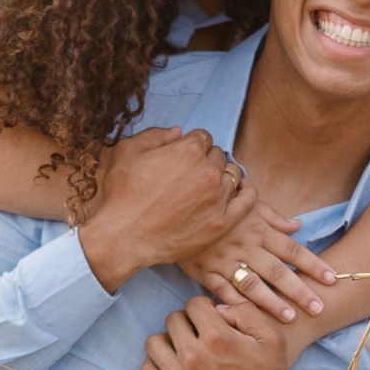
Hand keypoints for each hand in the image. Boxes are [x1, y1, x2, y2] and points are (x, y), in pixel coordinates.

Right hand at [78, 128, 246, 293]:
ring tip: (209, 186)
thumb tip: (178, 132)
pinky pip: (247, 201)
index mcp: (188, 149)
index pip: (203, 137)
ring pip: (233, 175)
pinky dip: (245, 193)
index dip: (193, 146)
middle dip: (207, 161)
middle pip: (218, 155)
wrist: (124, 236)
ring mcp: (217, 197)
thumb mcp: (127, 152)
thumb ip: (155, 135)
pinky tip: (239, 192)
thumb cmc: (122, 196)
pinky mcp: (221, 222)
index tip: (185, 158)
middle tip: (192, 175)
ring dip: (222, 176)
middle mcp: (208, 170)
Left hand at [140, 295, 303, 369]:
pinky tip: (172, 366)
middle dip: (186, 322)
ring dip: (167, 340)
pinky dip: (156, 364)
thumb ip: (246, 313)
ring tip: (180, 347)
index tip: (209, 319)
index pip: (194, 304)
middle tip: (196, 333)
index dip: (203, 308)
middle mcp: (194, 355)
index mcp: (218, 337)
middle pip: (172, 320)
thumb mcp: (272, 340)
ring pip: (154, 342)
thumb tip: (218, 308)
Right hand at [179, 199, 337, 323]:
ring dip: (272, 302)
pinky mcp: (204, 271)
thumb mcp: (248, 203)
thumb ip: (273, 217)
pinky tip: (249, 320)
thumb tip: (297, 226)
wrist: (179, 205)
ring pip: (252, 284)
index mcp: (259, 230)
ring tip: (290, 318)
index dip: (313, 264)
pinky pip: (222, 290)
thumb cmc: (221, 205)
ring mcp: (224, 260)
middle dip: (299, 290)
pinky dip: (235, 305)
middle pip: (277, 271)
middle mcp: (245, 246)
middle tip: (318, 307)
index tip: (331, 279)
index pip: (291, 249)